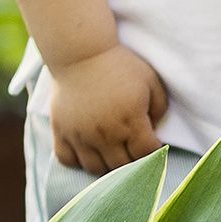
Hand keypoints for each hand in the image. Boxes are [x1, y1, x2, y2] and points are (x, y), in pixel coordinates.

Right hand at [48, 44, 167, 172]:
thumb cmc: (119, 64)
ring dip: (107, 167)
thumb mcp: (150, 81)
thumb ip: (160, 109)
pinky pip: (67, 160)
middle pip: (122, 167)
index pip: (146, 154)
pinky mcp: (61, 131)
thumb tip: (155, 132)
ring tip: (112, 155)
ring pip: (95, 169)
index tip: (152, 145)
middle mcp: (105, 132)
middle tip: (132, 152)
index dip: (153, 153)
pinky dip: (77, 161)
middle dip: (132, 163)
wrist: (80, 52)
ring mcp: (80, 134)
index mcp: (130, 120)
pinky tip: (87, 152)